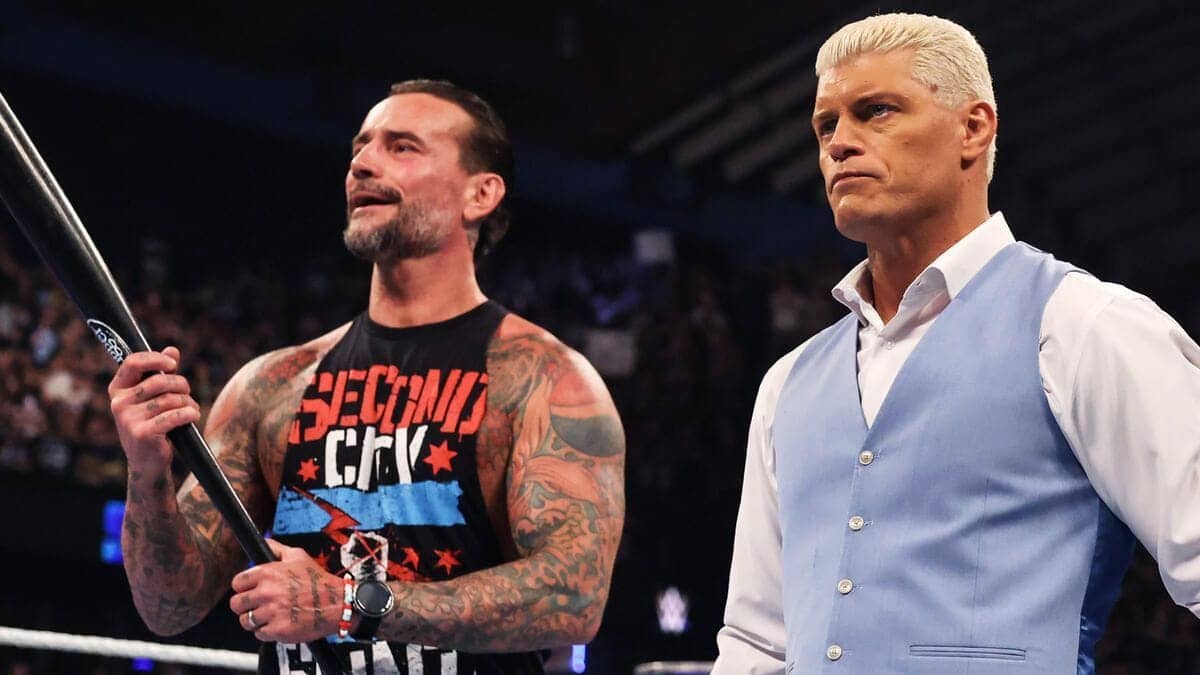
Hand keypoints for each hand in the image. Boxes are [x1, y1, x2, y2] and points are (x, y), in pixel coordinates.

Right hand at [108, 346, 199, 474]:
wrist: (148, 462)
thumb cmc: (152, 424)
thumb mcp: (153, 398)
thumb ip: (161, 373)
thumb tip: (172, 350)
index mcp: (118, 390)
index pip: (132, 362)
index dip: (154, 358)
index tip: (172, 364)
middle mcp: (119, 403)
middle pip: (159, 381)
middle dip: (181, 385)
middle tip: (187, 393)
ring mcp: (128, 419)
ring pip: (170, 399)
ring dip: (187, 402)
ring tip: (190, 409)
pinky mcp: (142, 433)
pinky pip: (174, 415)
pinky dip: (189, 413)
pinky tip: (193, 415)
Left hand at [230, 540, 349, 642]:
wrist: (338, 604)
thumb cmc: (318, 581)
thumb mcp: (298, 556)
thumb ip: (276, 549)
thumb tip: (262, 541)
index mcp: (268, 573)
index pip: (237, 583)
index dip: (243, 587)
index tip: (249, 590)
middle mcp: (267, 592)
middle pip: (236, 604)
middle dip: (244, 605)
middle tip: (256, 605)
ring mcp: (272, 613)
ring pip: (246, 621)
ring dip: (254, 620)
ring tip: (267, 616)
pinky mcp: (278, 630)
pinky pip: (259, 634)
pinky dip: (266, 631)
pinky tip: (277, 623)